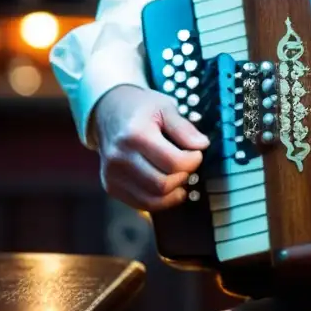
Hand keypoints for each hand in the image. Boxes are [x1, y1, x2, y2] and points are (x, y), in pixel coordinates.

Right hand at [92, 84, 209, 211]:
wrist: (108, 113)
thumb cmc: (141, 109)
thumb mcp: (165, 107)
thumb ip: (184, 128)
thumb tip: (202, 145)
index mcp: (135, 135)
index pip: (174, 163)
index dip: (193, 161)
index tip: (197, 152)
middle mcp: (120, 158)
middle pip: (162, 184)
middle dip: (183, 177)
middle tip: (187, 164)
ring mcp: (112, 175)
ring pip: (152, 200)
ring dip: (173, 192)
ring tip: (179, 176)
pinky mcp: (110, 186)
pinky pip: (141, 204)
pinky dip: (160, 200)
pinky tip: (169, 188)